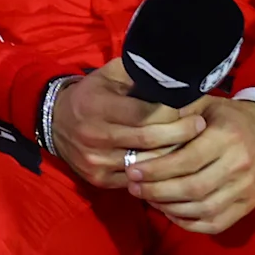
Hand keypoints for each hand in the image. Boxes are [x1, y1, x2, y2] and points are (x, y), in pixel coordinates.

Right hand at [47, 58, 201, 189]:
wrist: (55, 122)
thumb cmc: (91, 94)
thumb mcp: (110, 75)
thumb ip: (139, 75)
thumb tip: (175, 77)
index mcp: (97, 107)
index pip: (146, 114)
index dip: (173, 112)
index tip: (192, 108)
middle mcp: (94, 136)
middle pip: (151, 140)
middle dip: (181, 133)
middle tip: (200, 125)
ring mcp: (96, 161)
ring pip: (148, 163)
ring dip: (173, 155)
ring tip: (190, 144)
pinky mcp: (99, 179)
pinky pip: (137, 180)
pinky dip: (156, 172)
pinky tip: (170, 162)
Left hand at [125, 94, 254, 234]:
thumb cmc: (228, 118)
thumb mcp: (205, 105)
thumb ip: (177, 113)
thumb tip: (143, 123)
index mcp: (227, 137)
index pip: (187, 160)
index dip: (156, 169)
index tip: (132, 171)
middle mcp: (239, 165)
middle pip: (192, 188)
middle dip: (157, 191)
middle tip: (134, 187)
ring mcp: (246, 188)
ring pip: (202, 209)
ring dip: (169, 208)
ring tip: (148, 199)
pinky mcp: (248, 205)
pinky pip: (215, 223)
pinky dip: (189, 222)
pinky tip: (170, 211)